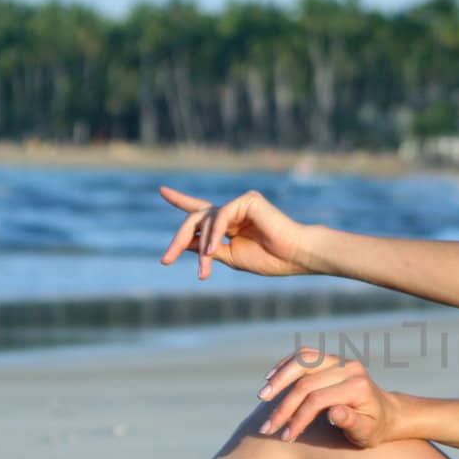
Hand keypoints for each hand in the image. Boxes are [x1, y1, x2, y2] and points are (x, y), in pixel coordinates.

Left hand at [158, 186, 308, 279]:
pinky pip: (221, 216)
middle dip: (179, 239)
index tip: (162, 190)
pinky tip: (213, 251)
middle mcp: (233, 210)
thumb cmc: (270, 259)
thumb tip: (185, 244)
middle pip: (197, 218)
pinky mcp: (248, 200)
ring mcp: (241, 203)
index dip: (181, 200)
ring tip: (204, 268)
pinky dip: (214, 235)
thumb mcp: (231, 257)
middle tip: (165, 259)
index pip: (201, 212)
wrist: (296, 256)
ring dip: (202, 247)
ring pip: (207, 221)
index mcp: (230, 224)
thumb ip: (208, 249)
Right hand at [256, 349, 401, 446]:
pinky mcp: (331, 359)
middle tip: (268, 427)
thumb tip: (333, 412)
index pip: (318, 399)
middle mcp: (349, 368)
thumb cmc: (374, 428)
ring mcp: (340, 360)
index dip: (298, 418)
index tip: (285, 437)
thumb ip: (352, 423)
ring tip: (263, 396)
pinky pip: (305, 355)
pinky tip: (270, 379)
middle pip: (306, 382)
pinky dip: (285, 365)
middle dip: (284, 406)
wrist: (386, 413)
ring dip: (280, 378)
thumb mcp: (367, 433)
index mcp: (358, 387)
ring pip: (303, 360)